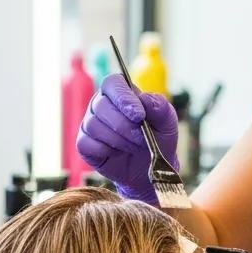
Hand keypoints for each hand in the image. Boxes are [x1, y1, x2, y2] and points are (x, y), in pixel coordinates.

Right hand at [76, 74, 178, 205]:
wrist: (150, 168)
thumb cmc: (157, 140)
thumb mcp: (167, 123)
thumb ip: (160, 107)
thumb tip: (145, 99)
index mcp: (120, 92)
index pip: (113, 84)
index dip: (123, 98)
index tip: (138, 116)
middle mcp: (101, 104)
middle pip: (102, 106)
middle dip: (125, 126)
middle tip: (142, 139)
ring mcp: (90, 124)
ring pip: (94, 126)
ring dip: (119, 140)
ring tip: (134, 147)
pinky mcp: (84, 144)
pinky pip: (86, 144)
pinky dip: (105, 151)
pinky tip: (117, 153)